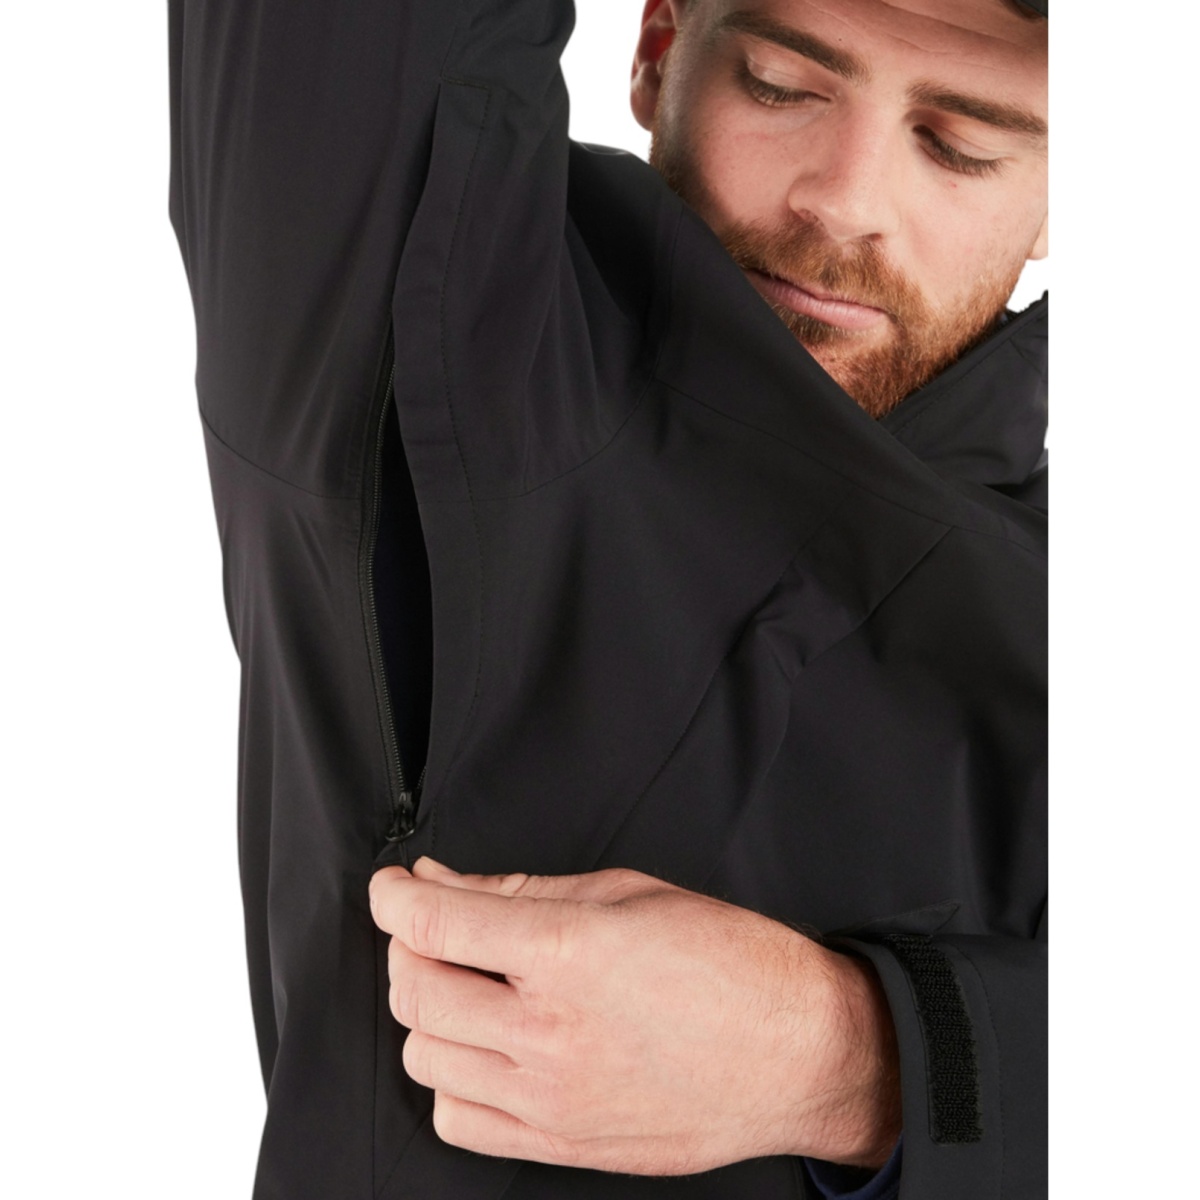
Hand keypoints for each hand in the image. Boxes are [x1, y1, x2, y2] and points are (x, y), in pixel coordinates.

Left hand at [369, 861, 899, 1175]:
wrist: (797, 1052)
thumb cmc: (729, 963)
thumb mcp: (626, 893)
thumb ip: (519, 891)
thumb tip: (441, 883)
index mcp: (570, 954)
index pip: (433, 924)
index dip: (395, 896)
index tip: (394, 887)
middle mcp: (550, 1033)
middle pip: (414, 990)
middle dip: (410, 946)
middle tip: (439, 929)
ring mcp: (551, 1099)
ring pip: (424, 1056)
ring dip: (431, 1012)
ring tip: (472, 987)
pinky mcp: (562, 1145)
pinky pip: (457, 1120)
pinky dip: (452, 1080)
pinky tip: (487, 1049)